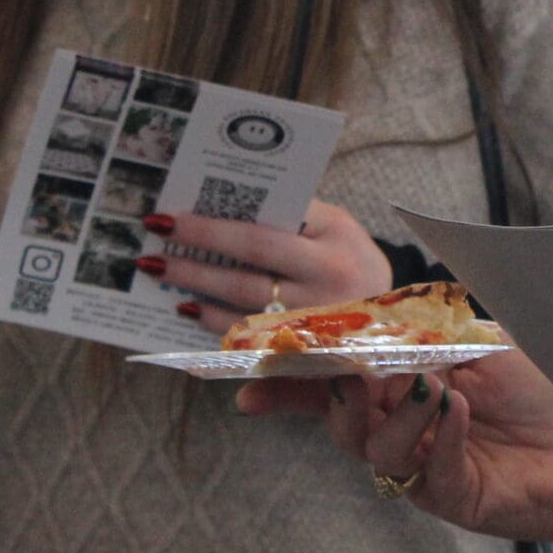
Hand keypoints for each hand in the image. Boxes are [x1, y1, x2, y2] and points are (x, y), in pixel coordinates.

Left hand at [156, 201, 390, 332]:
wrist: (396, 322)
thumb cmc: (349, 261)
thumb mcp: (337, 230)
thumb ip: (295, 216)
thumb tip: (229, 205)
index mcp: (337, 236)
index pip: (271, 221)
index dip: (217, 221)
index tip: (176, 213)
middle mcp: (331, 275)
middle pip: (254, 254)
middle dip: (200, 243)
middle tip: (156, 234)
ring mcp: (318, 314)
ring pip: (245, 297)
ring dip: (197, 282)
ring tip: (159, 269)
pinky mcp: (305, 346)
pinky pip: (250, 333)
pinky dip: (214, 320)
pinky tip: (188, 307)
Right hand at [234, 346, 552, 552]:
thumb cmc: (548, 388)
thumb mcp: (485, 342)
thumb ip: (431, 326)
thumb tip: (383, 302)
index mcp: (403, 388)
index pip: (332, 384)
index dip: (287, 383)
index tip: (244, 378)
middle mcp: (404, 430)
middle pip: (340, 416)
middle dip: (336, 390)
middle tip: (353, 368)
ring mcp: (424, 468)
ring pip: (372, 448)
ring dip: (395, 411)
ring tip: (432, 386)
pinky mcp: (454, 497)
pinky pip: (424, 473)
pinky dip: (438, 436)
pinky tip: (459, 412)